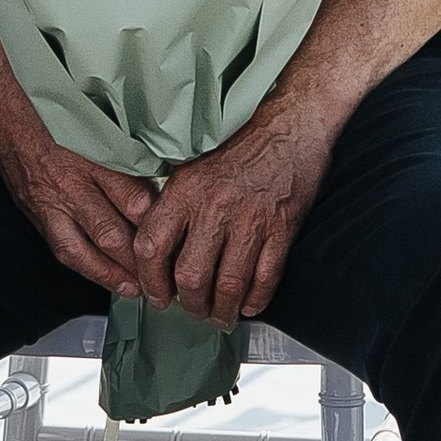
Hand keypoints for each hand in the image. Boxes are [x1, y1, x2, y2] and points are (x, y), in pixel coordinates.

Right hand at [0, 113, 154, 293]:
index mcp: (89, 156)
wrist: (5, 109)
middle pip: (109, 231)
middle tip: (162, 275)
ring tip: (134, 288)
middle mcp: (68, 182)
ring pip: (83, 249)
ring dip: (111, 273)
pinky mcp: (35, 213)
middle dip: (137, 259)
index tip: (176, 235)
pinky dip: (85, 266)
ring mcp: (48, 202)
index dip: (156, 221)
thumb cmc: (54, 111)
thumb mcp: (99, 121)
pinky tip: (102, 277)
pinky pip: (62, 248)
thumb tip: (161, 178)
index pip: (131, 197)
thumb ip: (128, 152)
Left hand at [134, 106, 334, 325]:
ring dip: (221, 310)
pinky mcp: (281, 229)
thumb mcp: (192, 165)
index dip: (150, 281)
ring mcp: (251, 220)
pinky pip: (265, 278)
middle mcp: (215, 207)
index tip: (155, 295)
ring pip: (228, 285)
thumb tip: (152, 246)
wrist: (291, 126)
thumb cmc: (240, 144)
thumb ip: (171, 203)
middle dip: (189, 304)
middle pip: (191, 277)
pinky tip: (248, 304)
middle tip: (191, 309)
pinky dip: (255, 299)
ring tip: (218, 315)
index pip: (152, 247)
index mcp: (186, 190)